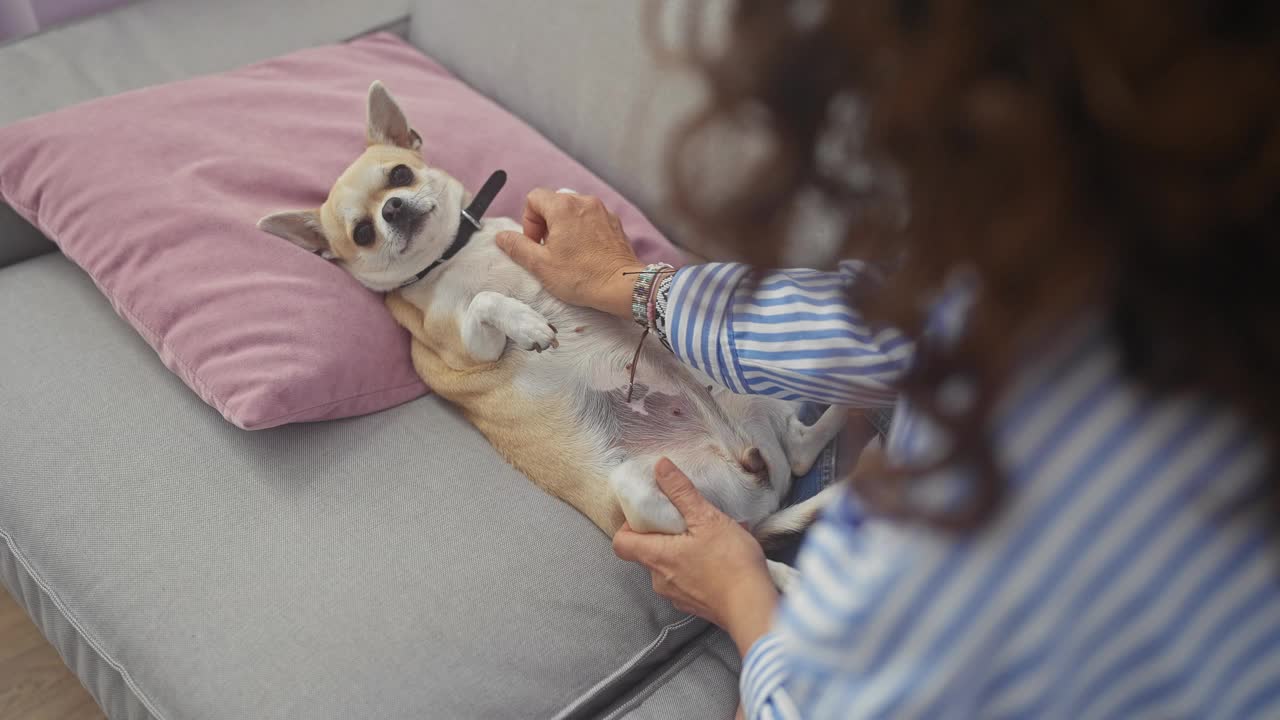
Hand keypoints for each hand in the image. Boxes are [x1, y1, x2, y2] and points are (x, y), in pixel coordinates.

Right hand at [495, 189, 644, 317]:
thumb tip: (501, 237)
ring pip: (573, 210)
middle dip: (546, 224)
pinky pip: (591, 219)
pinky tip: (586, 253)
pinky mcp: (614, 223)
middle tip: (550, 250)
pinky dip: (583, 231)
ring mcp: (602, 211)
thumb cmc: (581, 276)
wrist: (621, 286)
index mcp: (563, 207)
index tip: (536, 243)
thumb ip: (517, 246)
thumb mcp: (540, 265)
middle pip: (554, 202)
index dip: (529, 221)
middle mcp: (584, 201)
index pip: (534, 198)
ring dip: (565, 227)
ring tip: (569, 253)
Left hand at [613, 459, 778, 655]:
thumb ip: (681, 491)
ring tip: (709, 536)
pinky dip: (697, 566)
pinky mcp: (693, 604)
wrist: (753, 608)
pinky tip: (720, 557)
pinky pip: (687, 579)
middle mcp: (659, 579)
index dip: (628, 525)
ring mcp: (676, 595)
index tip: (646, 513)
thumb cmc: (730, 563)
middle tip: (683, 519)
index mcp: (656, 556)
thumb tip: (660, 467)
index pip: (620, 542)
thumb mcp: (706, 518)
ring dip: (682, 549)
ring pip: (668, 565)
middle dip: (661, 533)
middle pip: (646, 551)